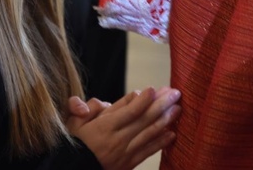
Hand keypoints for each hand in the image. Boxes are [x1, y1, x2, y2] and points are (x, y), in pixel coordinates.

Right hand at [67, 87, 181, 169]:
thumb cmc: (74, 142)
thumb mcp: (75, 122)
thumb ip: (90, 108)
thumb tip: (107, 101)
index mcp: (104, 127)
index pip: (128, 111)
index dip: (143, 100)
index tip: (153, 89)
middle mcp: (118, 140)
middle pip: (144, 120)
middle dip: (161, 105)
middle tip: (175, 93)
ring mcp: (125, 153)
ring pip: (149, 134)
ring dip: (166, 120)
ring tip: (178, 109)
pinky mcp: (129, 164)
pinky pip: (148, 151)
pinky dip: (161, 142)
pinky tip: (172, 133)